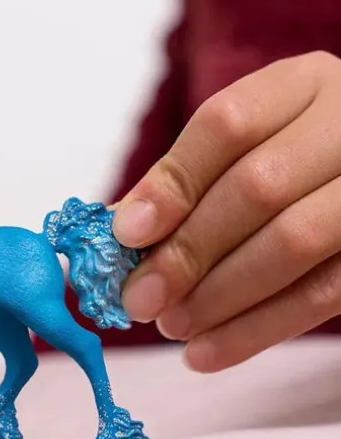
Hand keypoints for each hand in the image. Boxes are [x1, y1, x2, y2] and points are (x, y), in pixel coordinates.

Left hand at [111, 51, 340, 371]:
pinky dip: (257, 330)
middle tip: (139, 299)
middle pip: (258, 187)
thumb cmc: (289, 158)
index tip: (126, 235)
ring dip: (219, 296)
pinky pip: (324, 294)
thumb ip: (187, 179)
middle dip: (188, 252)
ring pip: (294, 243)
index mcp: (301, 85)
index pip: (227, 125)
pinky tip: (205, 353)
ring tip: (171, 326)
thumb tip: (118, 232)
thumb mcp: (247, 146)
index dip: (171, 183)